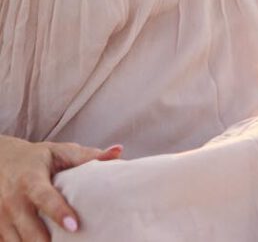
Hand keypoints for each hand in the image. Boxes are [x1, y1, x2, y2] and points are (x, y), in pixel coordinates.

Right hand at [0, 136, 121, 240]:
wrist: (0, 160)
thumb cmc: (36, 158)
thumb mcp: (59, 152)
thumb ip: (87, 156)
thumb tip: (118, 151)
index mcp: (30, 180)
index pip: (44, 198)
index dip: (58, 212)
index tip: (74, 226)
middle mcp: (12, 200)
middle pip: (27, 228)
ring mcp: (0, 216)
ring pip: (15, 241)